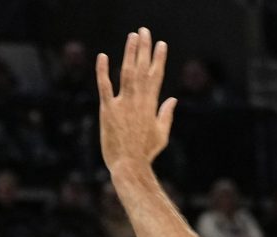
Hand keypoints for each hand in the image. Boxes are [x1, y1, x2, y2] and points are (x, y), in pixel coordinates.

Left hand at [96, 28, 176, 171]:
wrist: (129, 166)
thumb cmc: (145, 153)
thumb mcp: (161, 134)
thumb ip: (166, 115)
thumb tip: (173, 100)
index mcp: (151, 106)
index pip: (156, 76)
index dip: (158, 59)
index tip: (161, 44)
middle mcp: (138, 101)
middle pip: (143, 70)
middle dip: (145, 49)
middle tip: (145, 31)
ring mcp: (123, 105)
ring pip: (127, 73)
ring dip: (130, 53)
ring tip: (132, 36)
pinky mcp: (107, 111)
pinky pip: (105, 87)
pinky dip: (103, 71)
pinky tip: (103, 56)